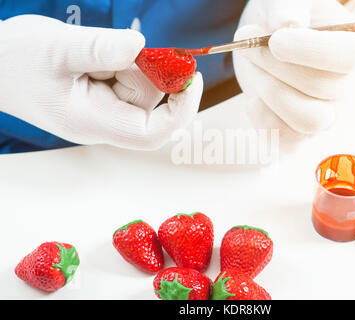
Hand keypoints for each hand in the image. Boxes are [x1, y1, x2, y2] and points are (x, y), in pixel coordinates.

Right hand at [0, 15, 202, 150]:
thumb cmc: (15, 62)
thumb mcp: (57, 49)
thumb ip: (100, 48)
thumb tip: (140, 44)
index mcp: (93, 123)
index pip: (151, 132)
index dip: (180, 110)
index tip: (192, 78)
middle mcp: (104, 122)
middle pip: (149, 100)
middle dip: (143, 69)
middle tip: (116, 46)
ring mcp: (103, 109)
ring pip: (139, 85)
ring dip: (127, 61)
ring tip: (89, 51)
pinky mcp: (102, 95)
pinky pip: (126, 76)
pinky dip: (119, 60)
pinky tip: (91, 54)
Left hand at [233, 0, 354, 144]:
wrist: (267, 43)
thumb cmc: (282, 18)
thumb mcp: (284, 3)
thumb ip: (288, 7)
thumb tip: (289, 23)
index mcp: (353, 48)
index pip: (349, 57)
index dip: (310, 50)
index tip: (275, 40)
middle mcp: (345, 87)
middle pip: (322, 88)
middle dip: (274, 66)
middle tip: (247, 43)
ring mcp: (324, 115)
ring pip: (308, 120)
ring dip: (268, 90)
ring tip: (252, 67)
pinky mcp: (298, 134)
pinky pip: (285, 140)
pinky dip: (262, 118)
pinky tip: (254, 97)